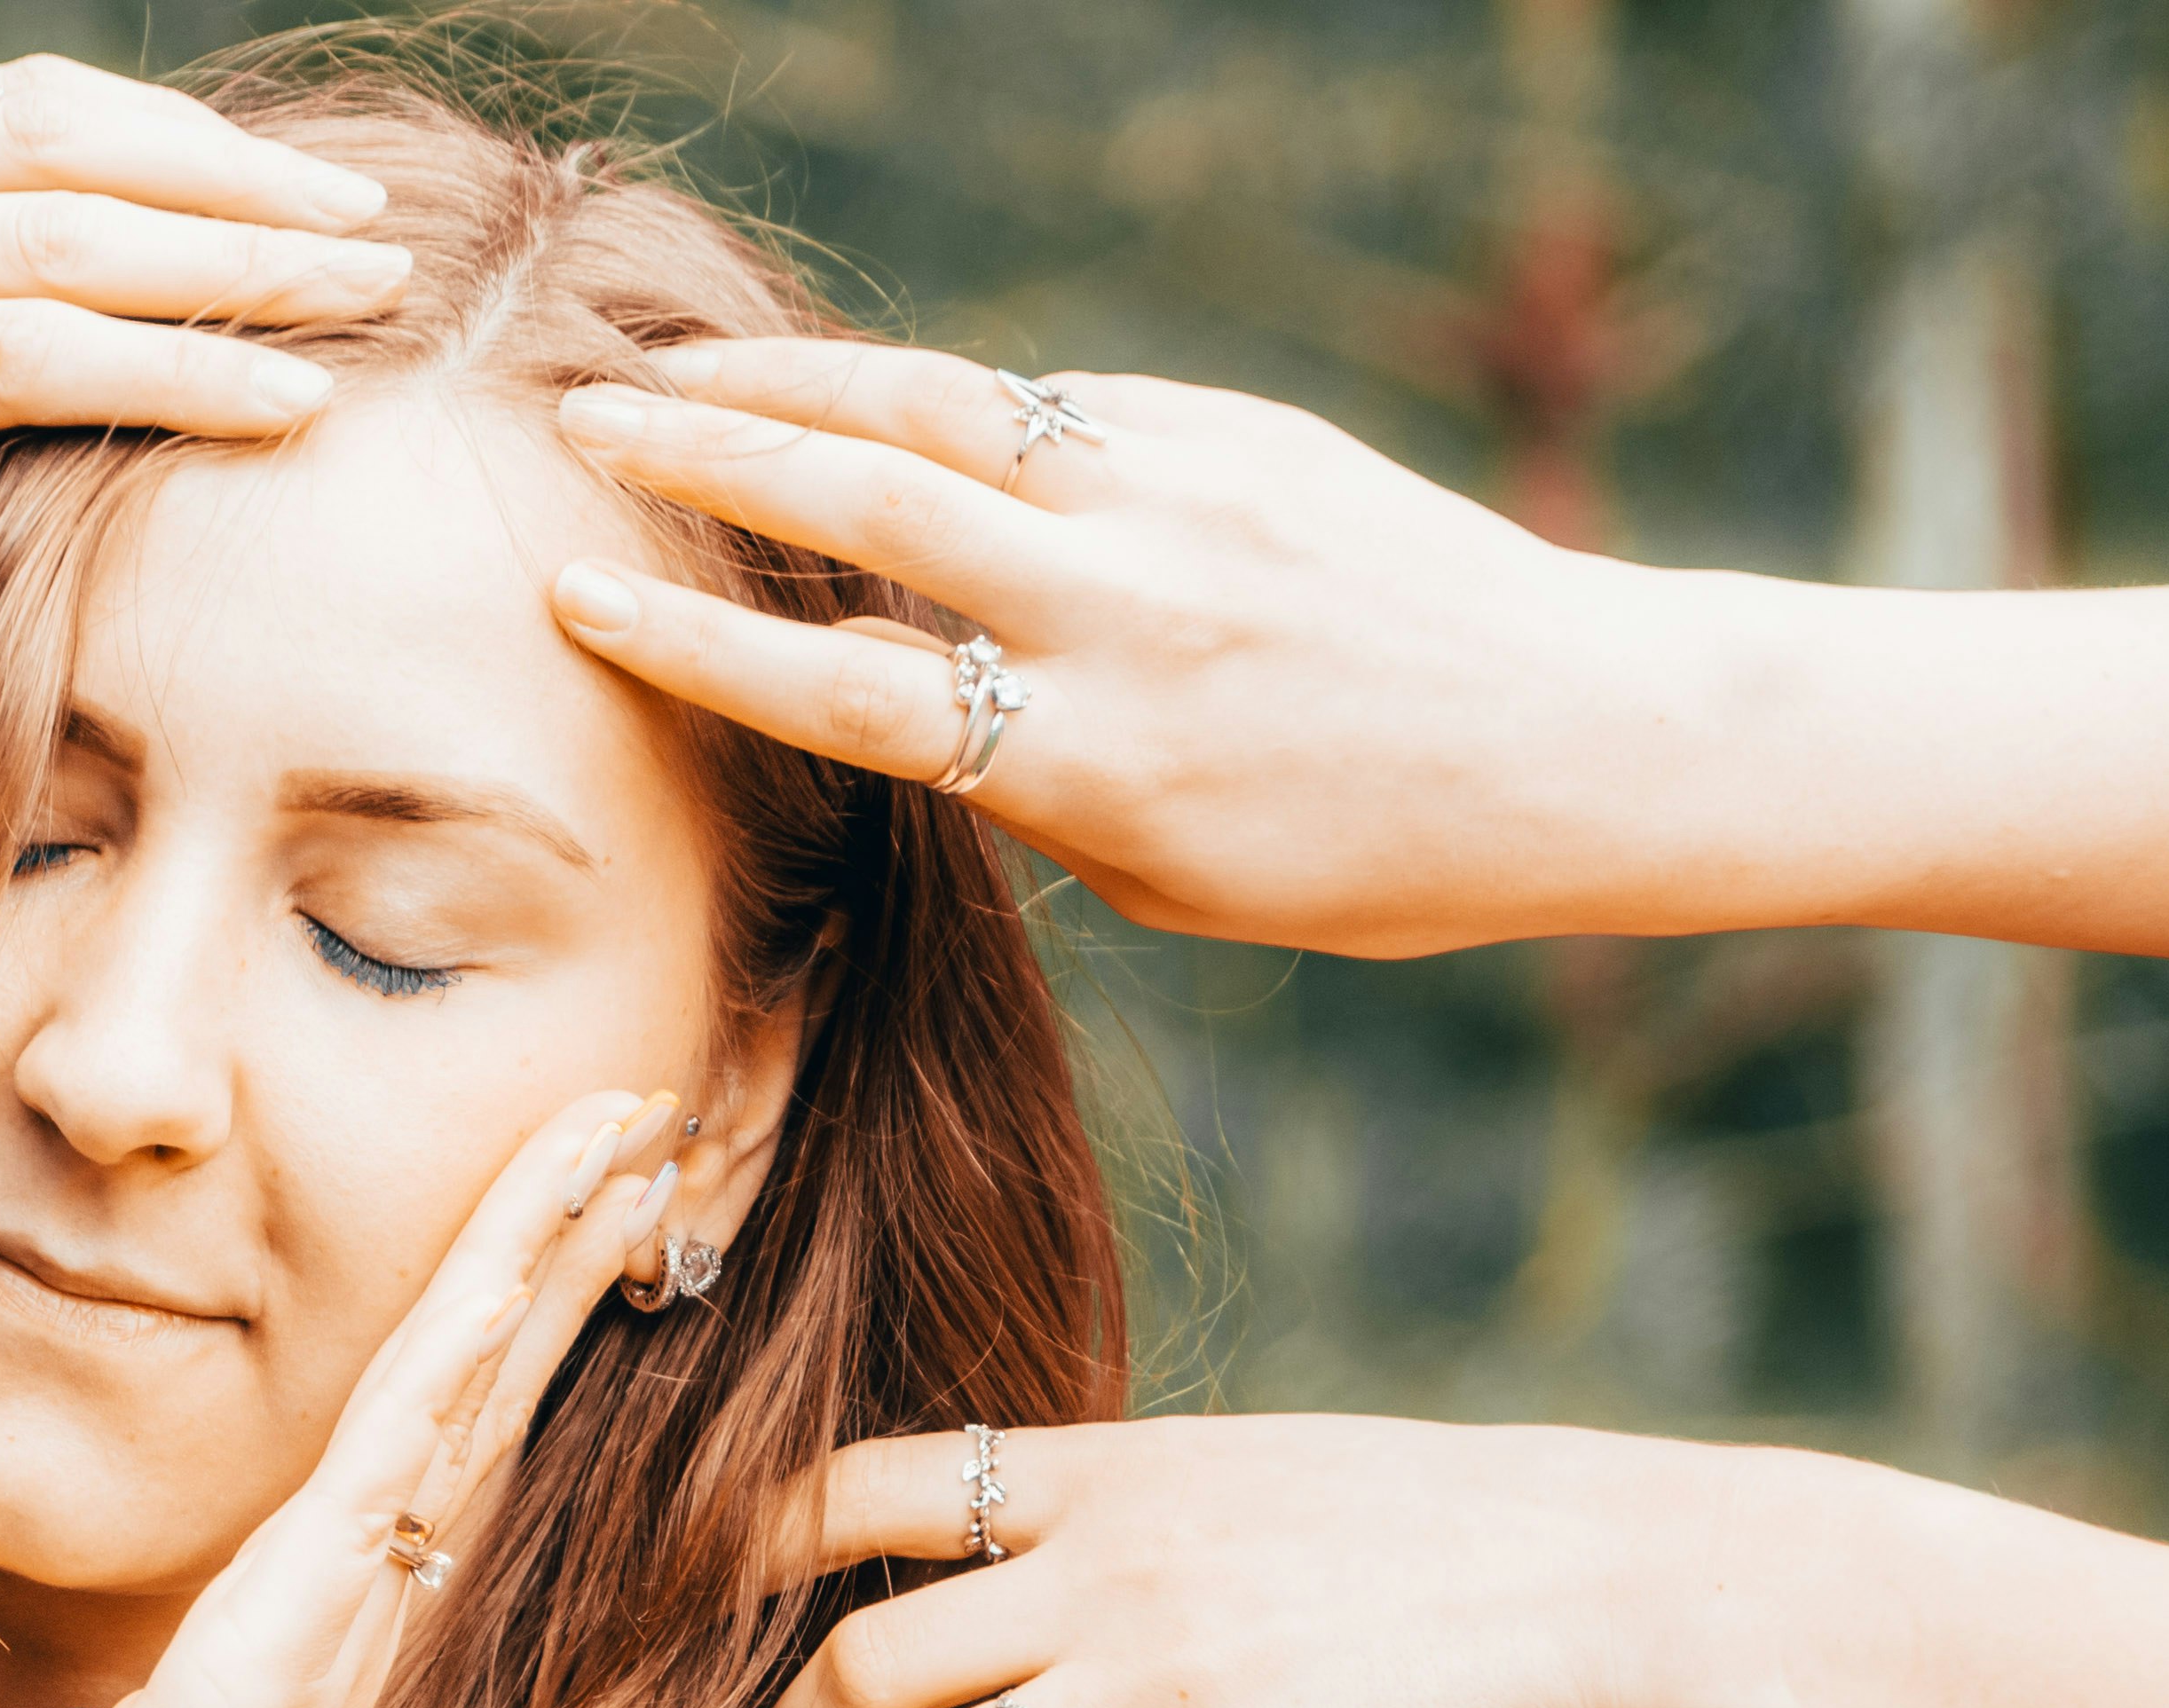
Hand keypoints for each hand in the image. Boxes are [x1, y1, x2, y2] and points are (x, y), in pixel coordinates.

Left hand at [0, 56, 408, 677]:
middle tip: (380, 276)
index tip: (307, 401)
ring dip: (204, 159)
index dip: (175, 370)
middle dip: (236, 245)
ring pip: (35, 126)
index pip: (18, 354)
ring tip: (339, 203)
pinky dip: (116, 120)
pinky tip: (221, 160)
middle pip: (53, 218)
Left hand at [0, 1090, 681, 1707]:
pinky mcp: (284, 1660)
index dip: (493, 1315)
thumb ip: (18, 1687)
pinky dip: (466, 1362)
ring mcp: (330, 1640)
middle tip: (645, 1118)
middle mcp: (344, 1630)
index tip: (551, 1204)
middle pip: (481, 1393)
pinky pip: (392, 1476)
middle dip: (562, 1244)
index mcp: (291, 1647)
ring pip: (462, 1401)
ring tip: (628, 1133)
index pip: (415, 1442)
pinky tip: (524, 1266)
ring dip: (545, 1257)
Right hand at [542, 340, 1745, 958]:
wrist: (1589, 738)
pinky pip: (1055, 407)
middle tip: (584, 421)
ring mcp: (1189, 501)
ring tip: (681, 370)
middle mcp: (1135, 613)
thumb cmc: (1374, 856)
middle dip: (704, 453)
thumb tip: (896, 681)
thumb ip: (1031, 780)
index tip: (578, 599)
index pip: (847, 686)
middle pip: (868, 501)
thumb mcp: (1175, 876)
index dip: (695, 643)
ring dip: (794, 380)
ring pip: (948, 406)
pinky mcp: (1239, 434)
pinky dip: (951, 404)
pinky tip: (873, 405)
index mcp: (1105, 762)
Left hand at [733, 1413, 1767, 1707]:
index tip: (691, 1633)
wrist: (1611, 1581)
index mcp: (1099, 1470)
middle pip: (856, 1665)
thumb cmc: (1433, 1530)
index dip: (739, 1563)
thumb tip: (999, 1552)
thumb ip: (1110, 1510)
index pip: (851, 1487)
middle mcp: (1106, 1569)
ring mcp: (1167, 1685)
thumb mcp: (1240, 1469)